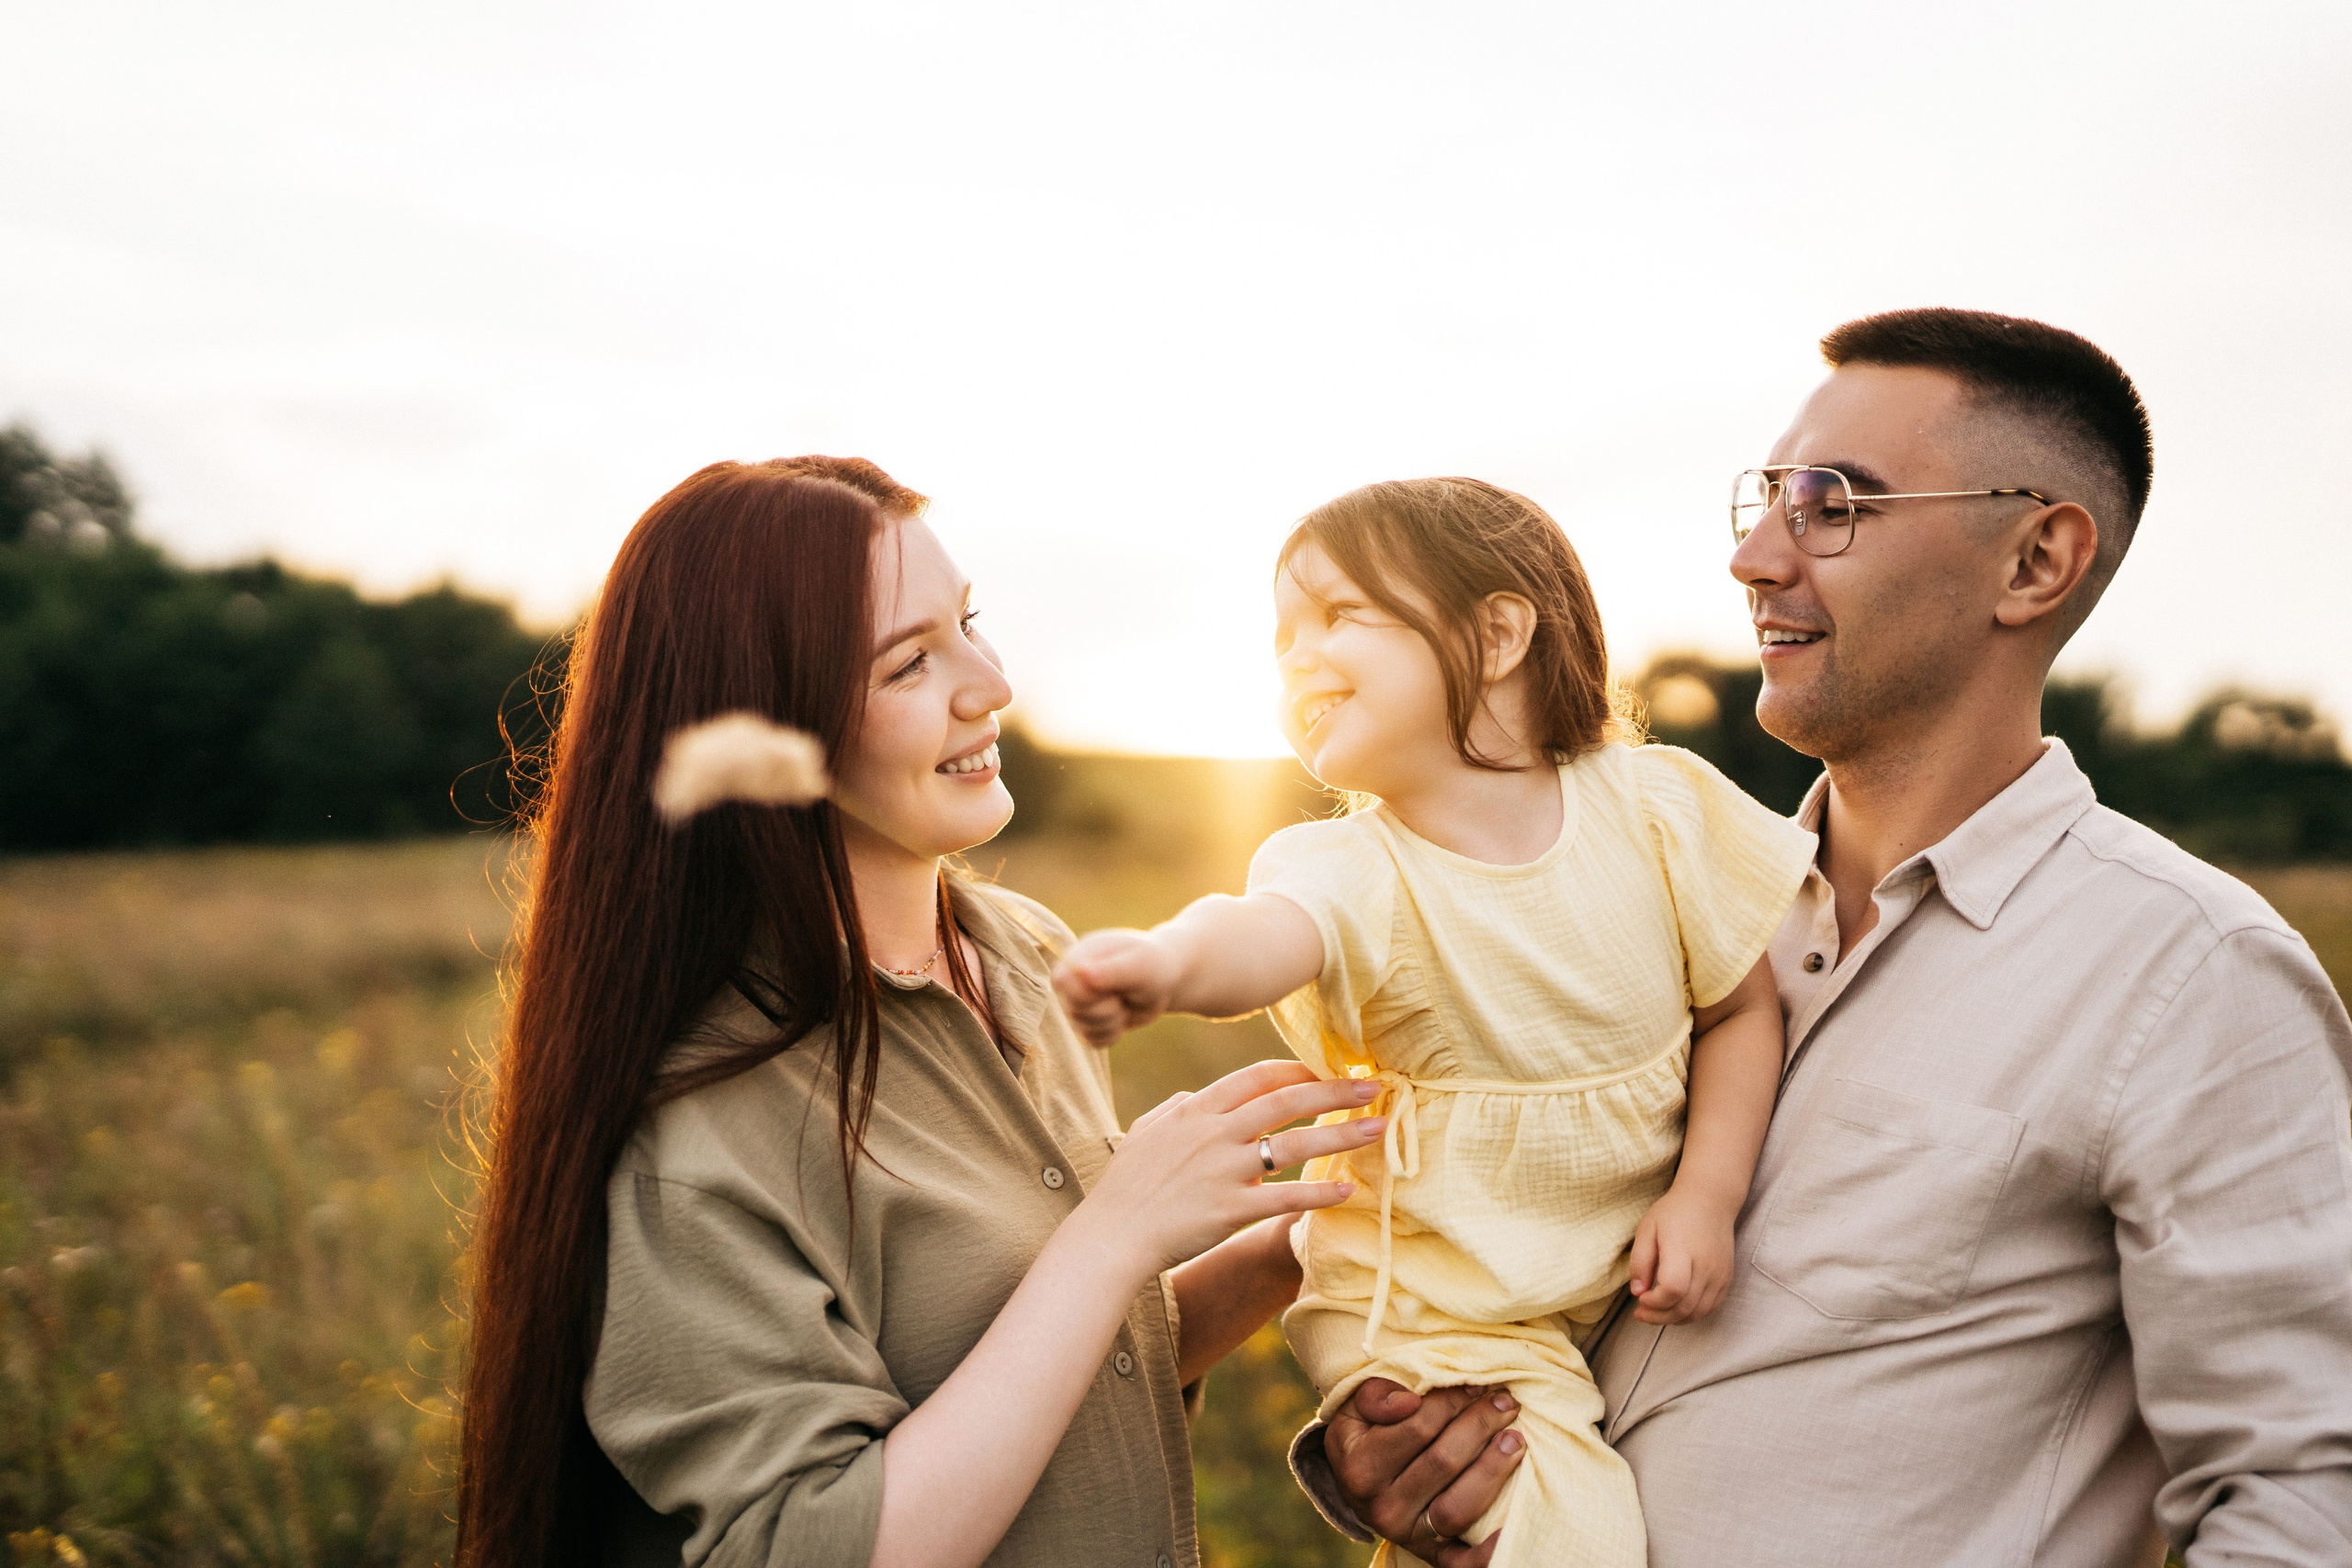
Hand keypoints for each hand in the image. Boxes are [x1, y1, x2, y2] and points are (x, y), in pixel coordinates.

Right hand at [1053, 928, 1180, 1046]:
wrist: (1164, 979)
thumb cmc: (1153, 964)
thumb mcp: (1141, 965)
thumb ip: (1113, 970)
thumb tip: (1082, 973)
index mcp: (1080, 956)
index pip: (1062, 980)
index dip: (1085, 993)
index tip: (1111, 990)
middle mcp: (1074, 979)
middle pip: (1073, 1008)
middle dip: (1105, 1009)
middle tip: (1123, 995)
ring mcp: (1079, 1002)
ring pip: (1083, 1028)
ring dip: (1112, 1022)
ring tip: (1125, 1002)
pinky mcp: (1089, 1023)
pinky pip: (1093, 1041)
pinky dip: (1112, 1034)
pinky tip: (1122, 1016)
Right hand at [1079, 1061, 1384, 1276]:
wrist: (1111, 1235)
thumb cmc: (1126, 1186)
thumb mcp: (1146, 1131)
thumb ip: (1176, 1108)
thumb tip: (1196, 1095)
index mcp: (1196, 1109)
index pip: (1257, 1076)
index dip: (1298, 1069)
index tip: (1329, 1068)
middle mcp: (1214, 1132)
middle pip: (1285, 1100)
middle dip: (1334, 1089)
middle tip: (1373, 1085)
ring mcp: (1223, 1170)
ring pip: (1294, 1143)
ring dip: (1341, 1133)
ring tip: (1378, 1127)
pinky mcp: (1230, 1210)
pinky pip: (1285, 1197)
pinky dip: (1319, 1193)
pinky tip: (1347, 1190)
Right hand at [1325, 1379, 1523, 1567]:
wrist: (1356, 1480)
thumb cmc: (1364, 1433)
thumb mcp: (1354, 1407)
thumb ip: (1374, 1394)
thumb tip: (1409, 1401)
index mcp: (1360, 1468)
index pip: (1418, 1426)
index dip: (1453, 1400)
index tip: (1476, 1383)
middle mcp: (1381, 1508)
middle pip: (1444, 1462)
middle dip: (1481, 1426)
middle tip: (1506, 1403)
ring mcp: (1408, 1534)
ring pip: (1459, 1507)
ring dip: (1493, 1470)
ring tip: (1515, 1440)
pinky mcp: (1431, 1554)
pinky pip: (1462, 1562)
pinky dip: (1488, 1552)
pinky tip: (1510, 1529)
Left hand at [1627, 1180, 1737, 1323]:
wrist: (1711, 1200)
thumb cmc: (1674, 1213)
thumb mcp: (1647, 1229)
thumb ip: (1640, 1261)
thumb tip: (1638, 1292)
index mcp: (1682, 1250)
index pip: (1673, 1289)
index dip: (1655, 1302)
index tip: (1641, 1298)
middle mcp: (1706, 1266)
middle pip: (1685, 1307)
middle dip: (1659, 1317)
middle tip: (1641, 1313)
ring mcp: (1720, 1274)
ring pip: (1698, 1313)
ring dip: (1674, 1319)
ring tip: (1656, 1312)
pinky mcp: (1726, 1278)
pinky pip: (1710, 1307)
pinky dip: (1691, 1314)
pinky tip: (1675, 1307)